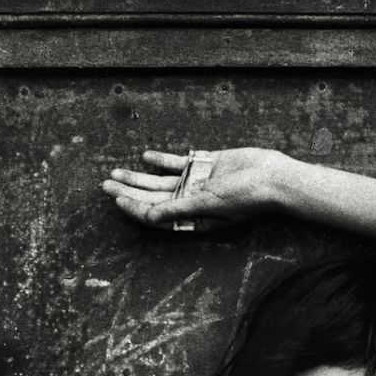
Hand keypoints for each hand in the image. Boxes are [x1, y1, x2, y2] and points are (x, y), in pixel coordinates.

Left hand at [102, 147, 287, 230]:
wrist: (271, 175)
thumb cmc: (244, 196)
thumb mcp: (208, 204)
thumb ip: (178, 209)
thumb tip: (149, 218)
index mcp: (191, 218)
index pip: (155, 215)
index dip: (134, 208)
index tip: (116, 200)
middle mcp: (191, 203)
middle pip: (152, 198)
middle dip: (129, 192)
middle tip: (105, 185)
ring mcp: (196, 184)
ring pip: (160, 181)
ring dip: (138, 178)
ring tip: (115, 172)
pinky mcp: (204, 166)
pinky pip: (178, 164)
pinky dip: (161, 161)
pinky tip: (145, 157)